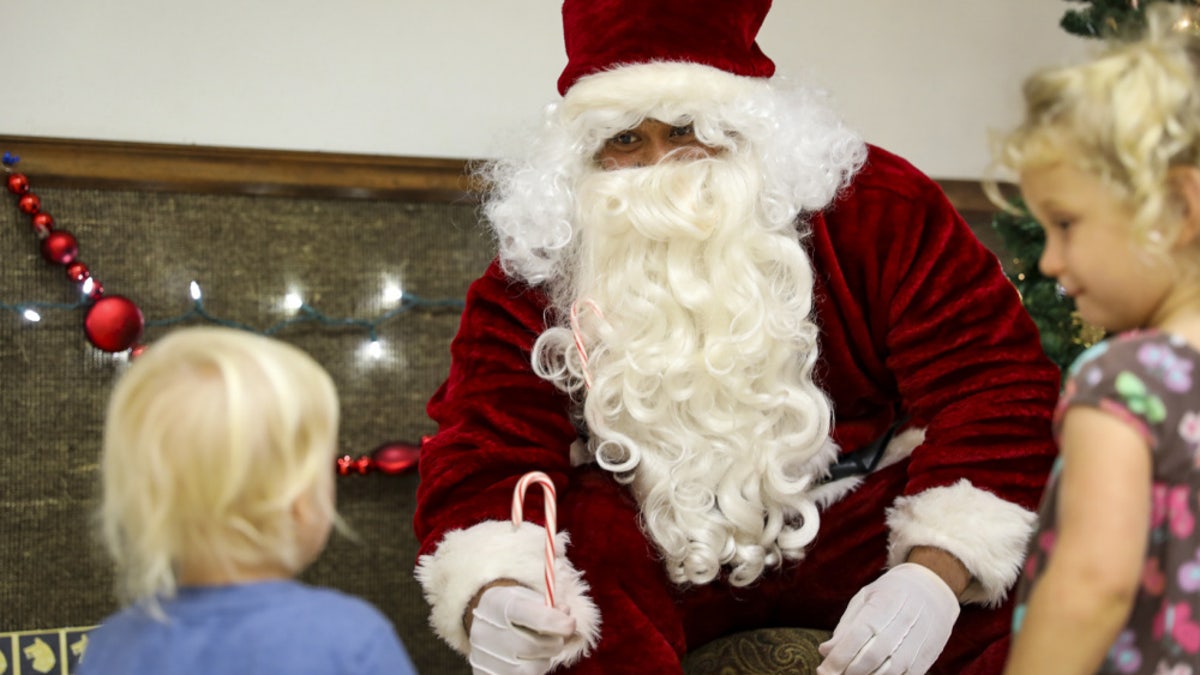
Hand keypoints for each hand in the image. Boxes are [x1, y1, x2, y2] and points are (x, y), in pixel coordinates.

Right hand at [469, 584, 576, 674]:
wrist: (484, 621)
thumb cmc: (513, 607)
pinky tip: (531, 659)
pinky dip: (535, 669)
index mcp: (497, 604)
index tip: (571, 623)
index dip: (555, 621)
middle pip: (532, 646)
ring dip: (545, 658)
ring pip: (531, 668)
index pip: (529, 615)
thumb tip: (565, 616)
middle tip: (558, 637)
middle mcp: (485, 631)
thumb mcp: (528, 596)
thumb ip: (548, 606)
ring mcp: (484, 657)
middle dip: (554, 642)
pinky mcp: (486, 674)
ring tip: (542, 647)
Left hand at [817, 563, 960, 674]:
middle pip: (873, 657)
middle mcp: (904, 623)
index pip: (858, 635)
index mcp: (884, 604)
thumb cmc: (891, 594)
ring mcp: (919, 641)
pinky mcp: (928, 657)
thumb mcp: (865, 598)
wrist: (933, 589)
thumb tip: (825, 652)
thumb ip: (846, 626)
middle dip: (849, 671)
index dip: (840, 657)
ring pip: (890, 671)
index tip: (823, 670)